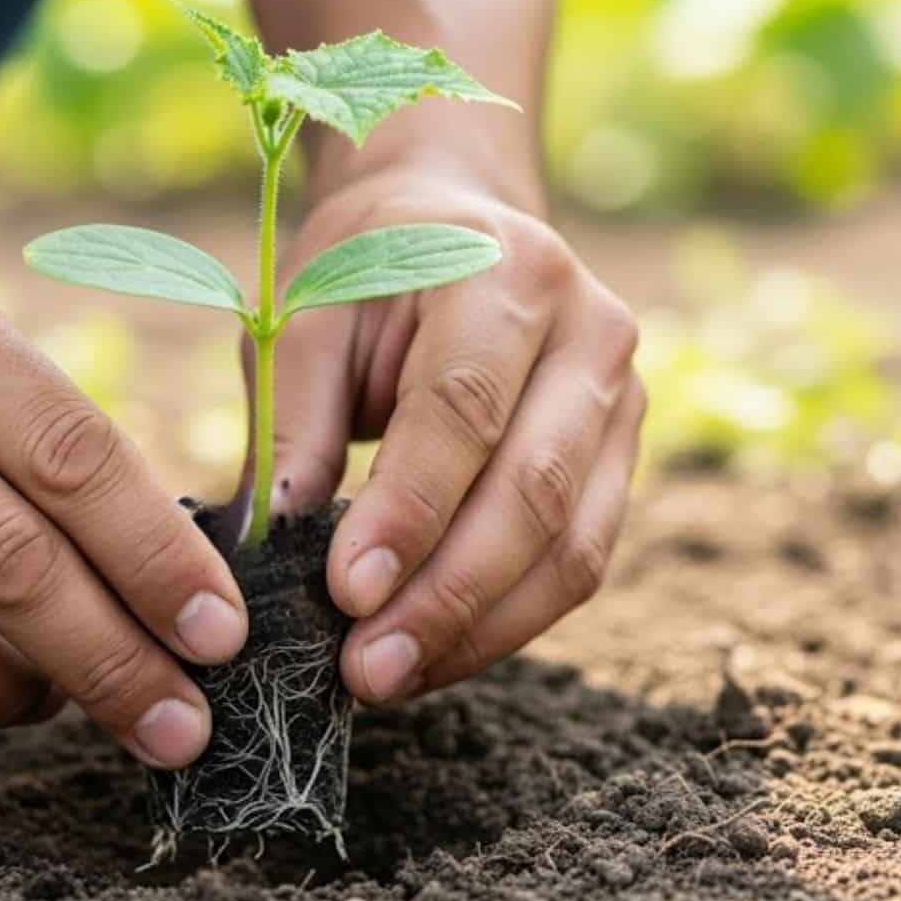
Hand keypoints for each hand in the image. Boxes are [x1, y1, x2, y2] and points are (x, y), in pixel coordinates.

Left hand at [261, 168, 644, 703]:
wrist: (456, 224)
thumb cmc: (367, 276)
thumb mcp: (307, 316)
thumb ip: (293, 417)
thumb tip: (275, 538)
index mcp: (506, 271)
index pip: (462, 409)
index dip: (409, 511)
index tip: (345, 593)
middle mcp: (591, 332)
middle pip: (532, 490)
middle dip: (446, 595)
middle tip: (365, 669)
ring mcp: (625, 399)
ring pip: (572, 546)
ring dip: (481, 629)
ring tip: (389, 677)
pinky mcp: (625, 459)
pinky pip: (582, 562)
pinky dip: (508, 623)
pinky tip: (435, 654)